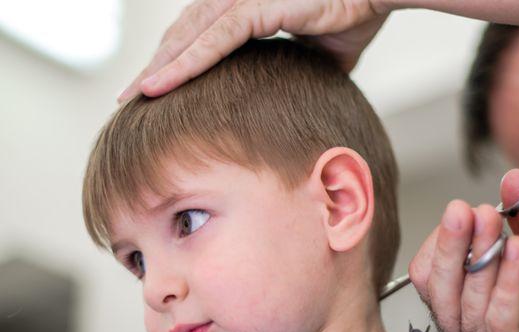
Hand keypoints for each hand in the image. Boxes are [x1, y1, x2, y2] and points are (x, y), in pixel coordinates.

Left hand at [118, 0, 389, 101]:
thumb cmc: (354, 13)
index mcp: (247, 9)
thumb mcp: (317, 55)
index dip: (177, 62)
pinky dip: (184, 64)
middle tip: (129, 98)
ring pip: (189, 37)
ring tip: (133, 98)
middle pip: (184, 36)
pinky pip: (213, 39)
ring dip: (159, 68)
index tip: (158, 90)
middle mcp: (237, 0)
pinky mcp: (258, 4)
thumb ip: (297, 70)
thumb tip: (299, 97)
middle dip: (156, 67)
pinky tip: (158, 86)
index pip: (201, 36)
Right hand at [409, 168, 518, 331]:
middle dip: (452, 244)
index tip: (466, 209)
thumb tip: (513, 180)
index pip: (427, 272)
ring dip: (482, 261)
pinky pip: (497, 324)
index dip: (443, 240)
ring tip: (501, 229)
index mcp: (458, 304)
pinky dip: (507, 285)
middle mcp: (462, 331)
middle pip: (436, 287)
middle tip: (470, 212)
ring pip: (463, 305)